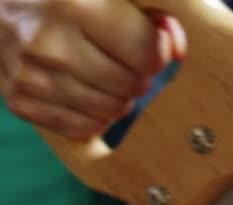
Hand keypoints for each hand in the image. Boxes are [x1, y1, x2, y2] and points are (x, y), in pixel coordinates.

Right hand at [0, 0, 184, 138]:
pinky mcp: (20, 101)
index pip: (145, 52)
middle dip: (139, 74)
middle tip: (126, 59)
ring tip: (107, 73)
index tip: (151, 43)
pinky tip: (88, 90)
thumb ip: (150, 11)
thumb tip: (176, 48)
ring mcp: (30, 76)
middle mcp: (48, 42)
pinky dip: (95, 114)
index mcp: (75, 4)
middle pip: (131, 85)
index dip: (157, 52)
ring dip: (120, 97)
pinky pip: (82, 128)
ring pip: (111, 111)